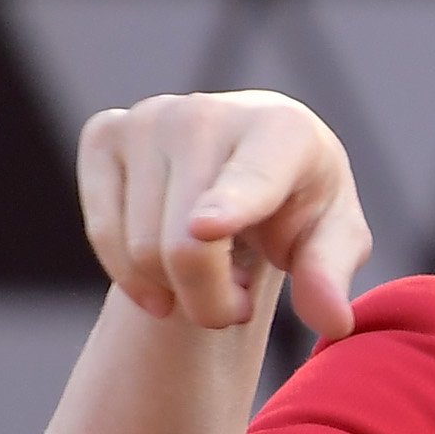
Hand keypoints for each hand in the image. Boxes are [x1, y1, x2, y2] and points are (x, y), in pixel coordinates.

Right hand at [76, 91, 372, 338]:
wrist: (245, 157)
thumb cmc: (297, 202)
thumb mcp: (332, 238)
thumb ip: (329, 276)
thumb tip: (332, 320)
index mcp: (281, 131)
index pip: (250, 181)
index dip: (228, 206)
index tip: (207, 227)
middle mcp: (207, 113)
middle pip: (186, 247)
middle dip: (212, 304)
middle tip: (238, 305)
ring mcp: (149, 118)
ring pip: (142, 250)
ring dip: (177, 292)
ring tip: (212, 273)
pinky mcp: (105, 133)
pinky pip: (102, 233)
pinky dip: (133, 274)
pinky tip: (167, 268)